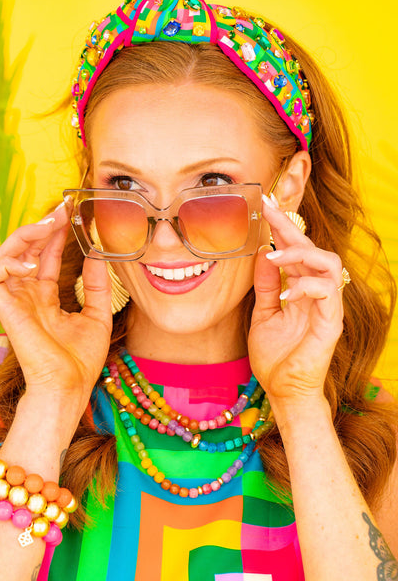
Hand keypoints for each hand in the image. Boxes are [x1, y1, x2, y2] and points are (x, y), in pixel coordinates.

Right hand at [0, 200, 111, 408]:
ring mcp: (13, 299)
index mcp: (44, 298)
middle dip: (43, 226)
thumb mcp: (96, 314)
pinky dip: (13, 258)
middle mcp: (26, 295)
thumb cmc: (80, 359)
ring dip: (28, 234)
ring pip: (8, 253)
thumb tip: (99, 255)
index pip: (45, 258)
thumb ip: (95, 285)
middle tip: (64, 208)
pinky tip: (33, 258)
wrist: (68, 386)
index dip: (56, 236)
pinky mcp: (4, 306)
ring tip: (52, 223)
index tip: (73, 214)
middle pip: (26, 250)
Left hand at [248, 196, 344, 405]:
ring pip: (327, 262)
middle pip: (311, 247)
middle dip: (289, 225)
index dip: (281, 226)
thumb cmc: (275, 356)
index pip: (294, 250)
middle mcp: (316, 292)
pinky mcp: (331, 322)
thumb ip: (266, 285)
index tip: (264, 204)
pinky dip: (305, 286)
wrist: (283, 390)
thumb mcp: (263, 313)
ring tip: (274, 255)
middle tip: (268, 208)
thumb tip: (262, 252)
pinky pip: (327, 291)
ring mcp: (326, 306)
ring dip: (300, 253)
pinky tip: (285, 294)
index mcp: (300, 288)